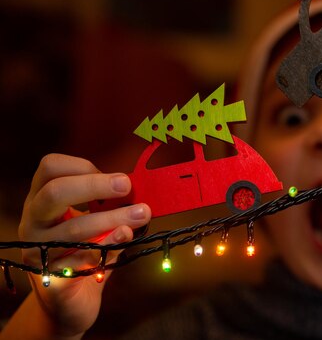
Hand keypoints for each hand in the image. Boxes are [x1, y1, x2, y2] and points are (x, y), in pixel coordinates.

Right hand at [18, 154, 150, 337]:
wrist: (69, 301)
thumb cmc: (85, 250)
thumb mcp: (93, 220)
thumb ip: (108, 203)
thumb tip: (140, 185)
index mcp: (40, 200)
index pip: (50, 168)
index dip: (83, 166)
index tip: (113, 177)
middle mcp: (33, 223)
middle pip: (55, 192)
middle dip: (96, 186)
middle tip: (127, 185)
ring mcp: (38, 252)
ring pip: (74, 229)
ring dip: (113, 219)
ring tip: (142, 214)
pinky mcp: (52, 279)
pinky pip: (82, 259)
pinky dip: (108, 246)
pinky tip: (125, 237)